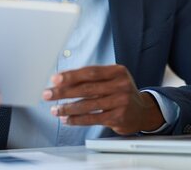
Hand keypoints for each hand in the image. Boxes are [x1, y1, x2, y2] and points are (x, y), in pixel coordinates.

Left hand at [43, 65, 163, 134]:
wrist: (142, 111)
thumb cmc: (121, 93)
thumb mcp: (112, 80)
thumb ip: (92, 79)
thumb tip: (63, 81)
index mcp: (117, 71)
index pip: (90, 72)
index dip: (71, 76)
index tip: (55, 79)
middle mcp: (120, 85)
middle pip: (87, 88)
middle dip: (64, 92)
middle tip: (48, 94)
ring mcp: (120, 101)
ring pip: (87, 105)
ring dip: (67, 107)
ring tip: (54, 109)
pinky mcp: (118, 117)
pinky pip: (92, 118)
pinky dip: (76, 119)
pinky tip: (66, 118)